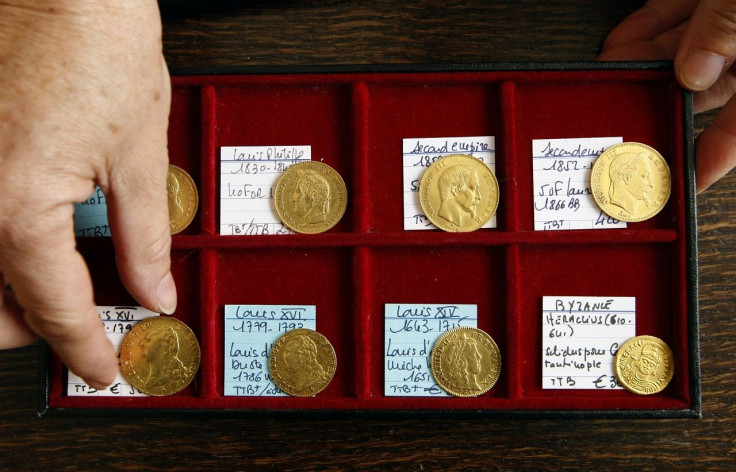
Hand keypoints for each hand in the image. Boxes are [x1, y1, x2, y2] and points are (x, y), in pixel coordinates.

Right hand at [0, 0, 174, 388]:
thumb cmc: (95, 41)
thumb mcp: (139, 151)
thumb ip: (146, 236)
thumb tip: (154, 289)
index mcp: (16, 205)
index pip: (54, 309)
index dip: (87, 347)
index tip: (108, 366)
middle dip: (35, 330)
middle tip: (89, 327)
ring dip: (12, 295)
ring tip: (69, 287)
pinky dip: (2, 250)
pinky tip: (38, 239)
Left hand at [599, 0, 735, 191]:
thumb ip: (726, 30)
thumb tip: (693, 73)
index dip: (716, 153)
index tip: (686, 181)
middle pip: (706, 83)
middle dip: (660, 99)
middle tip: (625, 119)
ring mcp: (726, 17)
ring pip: (685, 48)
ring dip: (644, 64)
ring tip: (611, 77)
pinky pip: (677, 13)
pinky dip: (648, 28)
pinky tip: (620, 44)